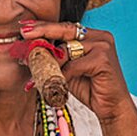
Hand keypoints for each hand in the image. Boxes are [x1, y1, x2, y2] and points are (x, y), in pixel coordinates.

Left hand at [19, 20, 136, 127]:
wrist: (112, 108)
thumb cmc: (91, 88)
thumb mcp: (69, 69)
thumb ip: (57, 57)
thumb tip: (31, 50)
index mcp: (93, 35)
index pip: (65, 27)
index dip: (45, 27)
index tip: (26, 28)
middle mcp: (100, 36)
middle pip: (65, 31)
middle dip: (42, 31)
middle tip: (24, 34)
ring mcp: (103, 45)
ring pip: (66, 49)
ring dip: (49, 63)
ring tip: (37, 74)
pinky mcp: (102, 59)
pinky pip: (73, 65)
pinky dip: (62, 76)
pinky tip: (57, 84)